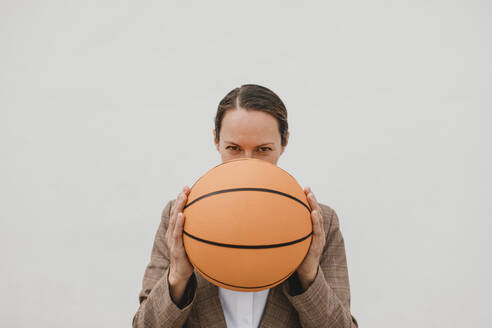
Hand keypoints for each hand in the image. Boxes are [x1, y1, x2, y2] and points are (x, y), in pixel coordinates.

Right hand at [166, 186, 193, 302]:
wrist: (181, 274)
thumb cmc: (189, 257)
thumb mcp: (194, 243)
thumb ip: (199, 234)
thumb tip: (217, 224)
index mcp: (176, 231)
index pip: (178, 212)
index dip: (180, 200)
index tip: (186, 188)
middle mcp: (172, 233)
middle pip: (175, 212)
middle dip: (179, 199)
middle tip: (185, 188)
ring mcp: (173, 240)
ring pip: (174, 220)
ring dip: (178, 207)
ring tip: (182, 196)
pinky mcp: (176, 248)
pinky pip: (177, 234)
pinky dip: (179, 224)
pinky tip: (182, 215)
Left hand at [296, 186, 325, 289]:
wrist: (305, 273)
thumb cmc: (297, 256)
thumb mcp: (292, 243)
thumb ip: (286, 233)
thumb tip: (267, 224)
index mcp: (311, 230)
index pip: (311, 212)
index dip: (309, 201)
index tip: (304, 188)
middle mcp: (316, 232)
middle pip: (315, 212)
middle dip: (312, 200)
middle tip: (307, 189)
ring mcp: (318, 238)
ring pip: (318, 220)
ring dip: (315, 207)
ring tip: (311, 196)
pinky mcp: (317, 246)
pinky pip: (317, 232)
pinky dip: (316, 222)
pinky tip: (312, 214)